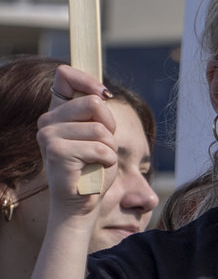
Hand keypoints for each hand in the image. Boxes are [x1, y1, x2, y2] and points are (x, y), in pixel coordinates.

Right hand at [36, 64, 117, 207]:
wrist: (82, 202)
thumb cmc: (93, 169)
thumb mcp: (99, 135)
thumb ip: (96, 113)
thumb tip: (102, 92)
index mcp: (57, 113)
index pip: (64, 76)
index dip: (88, 80)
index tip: (104, 94)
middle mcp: (47, 121)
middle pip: (93, 103)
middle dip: (109, 126)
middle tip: (101, 147)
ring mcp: (48, 135)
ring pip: (100, 129)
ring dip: (109, 148)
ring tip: (95, 161)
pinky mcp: (57, 151)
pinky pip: (101, 148)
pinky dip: (107, 160)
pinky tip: (94, 169)